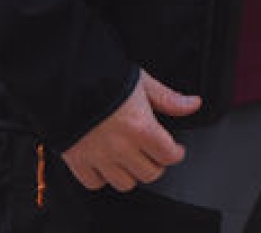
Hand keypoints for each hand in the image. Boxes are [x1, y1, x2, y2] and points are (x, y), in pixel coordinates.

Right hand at [62, 70, 201, 191]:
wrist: (67, 79)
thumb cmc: (105, 77)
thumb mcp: (142, 82)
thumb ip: (168, 98)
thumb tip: (193, 104)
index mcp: (141, 128)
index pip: (169, 155)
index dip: (176, 153)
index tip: (175, 150)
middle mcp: (122, 148)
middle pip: (150, 174)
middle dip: (156, 164)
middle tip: (154, 154)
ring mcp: (99, 157)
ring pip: (125, 183)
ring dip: (131, 173)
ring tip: (131, 159)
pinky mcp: (78, 161)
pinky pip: (95, 183)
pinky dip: (102, 177)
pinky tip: (106, 163)